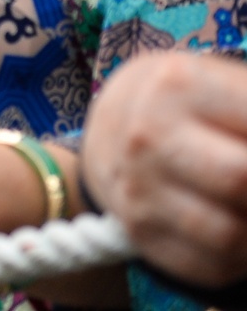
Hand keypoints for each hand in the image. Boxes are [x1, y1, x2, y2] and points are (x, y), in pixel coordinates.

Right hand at [83, 50, 246, 287]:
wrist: (117, 123)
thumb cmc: (197, 105)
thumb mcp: (230, 87)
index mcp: (179, 85)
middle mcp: (149, 135)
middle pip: (241, 181)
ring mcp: (139, 187)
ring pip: (230, 235)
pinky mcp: (141, 231)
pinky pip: (211, 265)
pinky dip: (243, 260)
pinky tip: (244, 234)